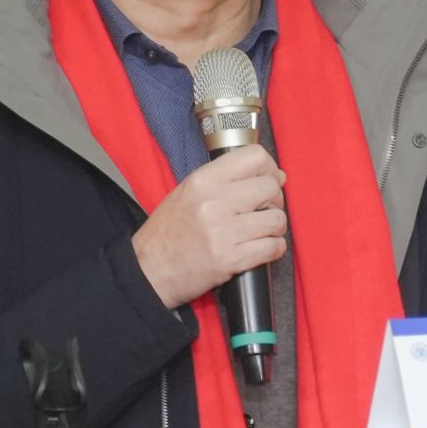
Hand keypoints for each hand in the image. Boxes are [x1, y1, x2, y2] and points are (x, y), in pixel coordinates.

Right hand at [132, 146, 287, 309]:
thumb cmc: (168, 232)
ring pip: (277, 219)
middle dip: (275, 199)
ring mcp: (223, 232)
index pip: (254, 156)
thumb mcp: (188, 192)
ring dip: (275, 226)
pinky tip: (262, 248)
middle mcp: (214, 202)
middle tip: (264, 209)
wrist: (149, 270)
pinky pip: (273, 247)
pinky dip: (274, 248)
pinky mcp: (231, 260)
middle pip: (270, 187)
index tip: (267, 179)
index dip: (268, 167)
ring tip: (262, 231)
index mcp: (202, 181)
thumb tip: (277, 175)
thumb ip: (226, 180)